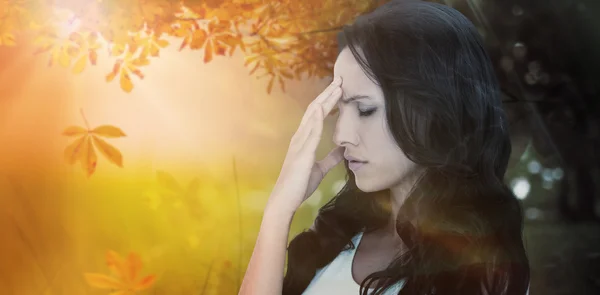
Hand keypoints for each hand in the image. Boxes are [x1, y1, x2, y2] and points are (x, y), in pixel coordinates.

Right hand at [266, 77, 344, 215]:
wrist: (285, 200)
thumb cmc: (299, 185)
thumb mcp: (320, 169)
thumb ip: (331, 158)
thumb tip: (343, 150)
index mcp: (303, 140)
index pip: (316, 115)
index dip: (327, 101)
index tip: (339, 89)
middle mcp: (299, 137)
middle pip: (314, 110)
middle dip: (327, 94)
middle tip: (340, 79)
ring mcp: (299, 144)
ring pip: (313, 116)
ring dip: (325, 101)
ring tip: (336, 87)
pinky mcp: (302, 153)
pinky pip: (310, 133)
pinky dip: (316, 119)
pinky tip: (322, 108)